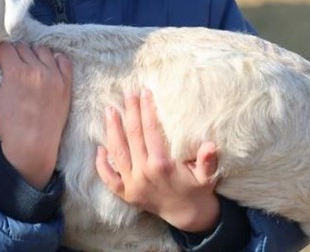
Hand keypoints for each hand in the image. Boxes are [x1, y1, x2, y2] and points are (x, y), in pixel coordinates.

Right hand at [0, 42, 72, 188]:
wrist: (33, 144)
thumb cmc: (8, 126)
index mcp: (16, 72)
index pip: (6, 48)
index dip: (0, 54)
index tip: (0, 61)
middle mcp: (36, 69)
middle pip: (23, 48)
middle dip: (15, 54)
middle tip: (13, 67)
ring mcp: (53, 75)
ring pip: (42, 51)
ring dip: (34, 55)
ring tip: (30, 66)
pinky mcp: (65, 83)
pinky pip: (63, 60)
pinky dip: (55, 59)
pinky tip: (48, 66)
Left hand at [95, 89, 219, 232]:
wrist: (189, 216)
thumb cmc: (197, 190)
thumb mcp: (207, 176)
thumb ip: (207, 160)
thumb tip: (210, 145)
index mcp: (162, 165)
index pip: (150, 130)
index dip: (147, 110)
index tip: (145, 93)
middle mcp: (144, 173)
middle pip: (132, 136)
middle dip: (129, 112)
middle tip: (127, 94)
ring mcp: (132, 184)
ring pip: (117, 152)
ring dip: (112, 130)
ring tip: (109, 111)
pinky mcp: (126, 194)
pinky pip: (109, 179)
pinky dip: (102, 165)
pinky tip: (99, 149)